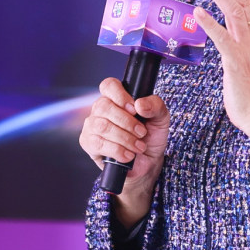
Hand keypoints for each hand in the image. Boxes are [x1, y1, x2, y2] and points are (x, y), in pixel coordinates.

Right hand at [78, 77, 169, 224]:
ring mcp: (92, 125)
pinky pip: (98, 143)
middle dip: (127, 122)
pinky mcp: (88, 143)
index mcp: (117, 98)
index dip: (120, 95)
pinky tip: (128, 155)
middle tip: (142, 133)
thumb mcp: (161, 119)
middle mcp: (101, 109)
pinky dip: (117, 150)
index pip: (109, 85)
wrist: (147, 163)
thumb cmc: (151, 137)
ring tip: (138, 147)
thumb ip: (155, 106)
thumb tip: (140, 104)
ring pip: (102, 126)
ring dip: (124, 138)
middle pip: (104, 106)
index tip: (134, 109)